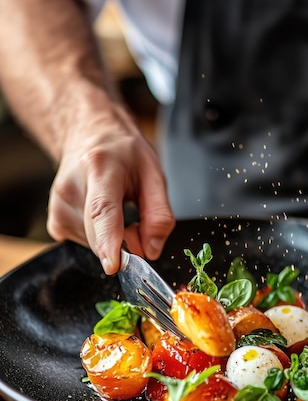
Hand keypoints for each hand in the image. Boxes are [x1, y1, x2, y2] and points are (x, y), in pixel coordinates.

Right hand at [46, 102, 174, 274]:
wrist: (89, 136)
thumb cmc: (123, 152)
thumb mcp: (154, 174)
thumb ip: (159, 214)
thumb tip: (151, 250)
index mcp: (100, 167)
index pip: (101, 210)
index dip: (108, 240)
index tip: (113, 264)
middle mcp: (71, 187)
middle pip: (100, 235)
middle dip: (126, 242)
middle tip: (136, 217)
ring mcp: (59, 206)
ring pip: (95, 245)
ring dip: (114, 239)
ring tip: (117, 208)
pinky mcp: (55, 222)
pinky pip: (85, 245)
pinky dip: (101, 239)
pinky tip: (102, 216)